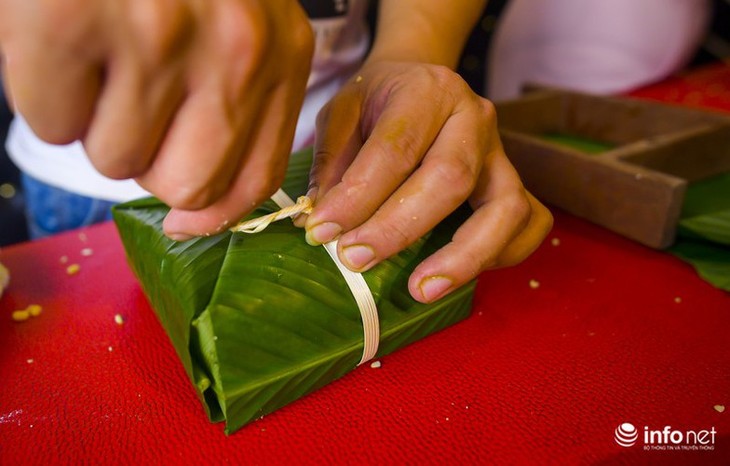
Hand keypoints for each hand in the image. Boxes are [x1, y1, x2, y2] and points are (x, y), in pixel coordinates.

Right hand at [0, 0, 313, 237]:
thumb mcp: (240, 24)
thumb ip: (238, 114)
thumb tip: (194, 214)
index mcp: (280, 52)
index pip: (255, 179)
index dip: (211, 211)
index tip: (184, 217)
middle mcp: (234, 49)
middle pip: (186, 186)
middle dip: (150, 158)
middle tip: (131, 102)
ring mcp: (157, 35)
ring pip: (113, 159)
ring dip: (96, 119)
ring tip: (101, 52)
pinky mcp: (74, 21)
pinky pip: (52, 122)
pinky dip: (47, 94)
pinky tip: (65, 41)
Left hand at [299, 61, 552, 302]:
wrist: (419, 83)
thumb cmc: (377, 102)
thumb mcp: (342, 112)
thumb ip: (332, 160)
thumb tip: (322, 221)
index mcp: (428, 91)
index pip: (396, 147)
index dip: (358, 196)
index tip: (321, 231)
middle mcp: (474, 118)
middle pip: (450, 179)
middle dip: (399, 228)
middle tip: (355, 260)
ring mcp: (502, 153)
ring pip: (505, 208)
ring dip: (463, 257)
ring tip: (420, 290)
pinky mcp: (515, 184)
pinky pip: (530, 223)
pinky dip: (502, 255)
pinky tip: (459, 274)